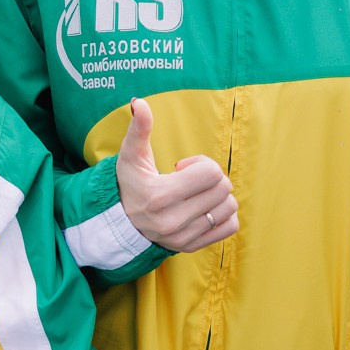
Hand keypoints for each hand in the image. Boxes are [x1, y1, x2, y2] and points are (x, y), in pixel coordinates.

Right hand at [116, 98, 236, 252]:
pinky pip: (230, 227)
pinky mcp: (192, 246)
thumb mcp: (130, 155)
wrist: (119, 223)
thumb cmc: (129, 183)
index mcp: (160, 195)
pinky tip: (205, 207)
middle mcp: (173, 220)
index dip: (201, 163)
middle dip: (211, 177)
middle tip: (190, 179)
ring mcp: (184, 236)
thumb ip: (138, 128)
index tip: (182, 167)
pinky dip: (224, 214)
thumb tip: (139, 103)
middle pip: (222, 188)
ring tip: (197, 194)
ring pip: (229, 207)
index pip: (210, 173)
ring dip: (218, 195)